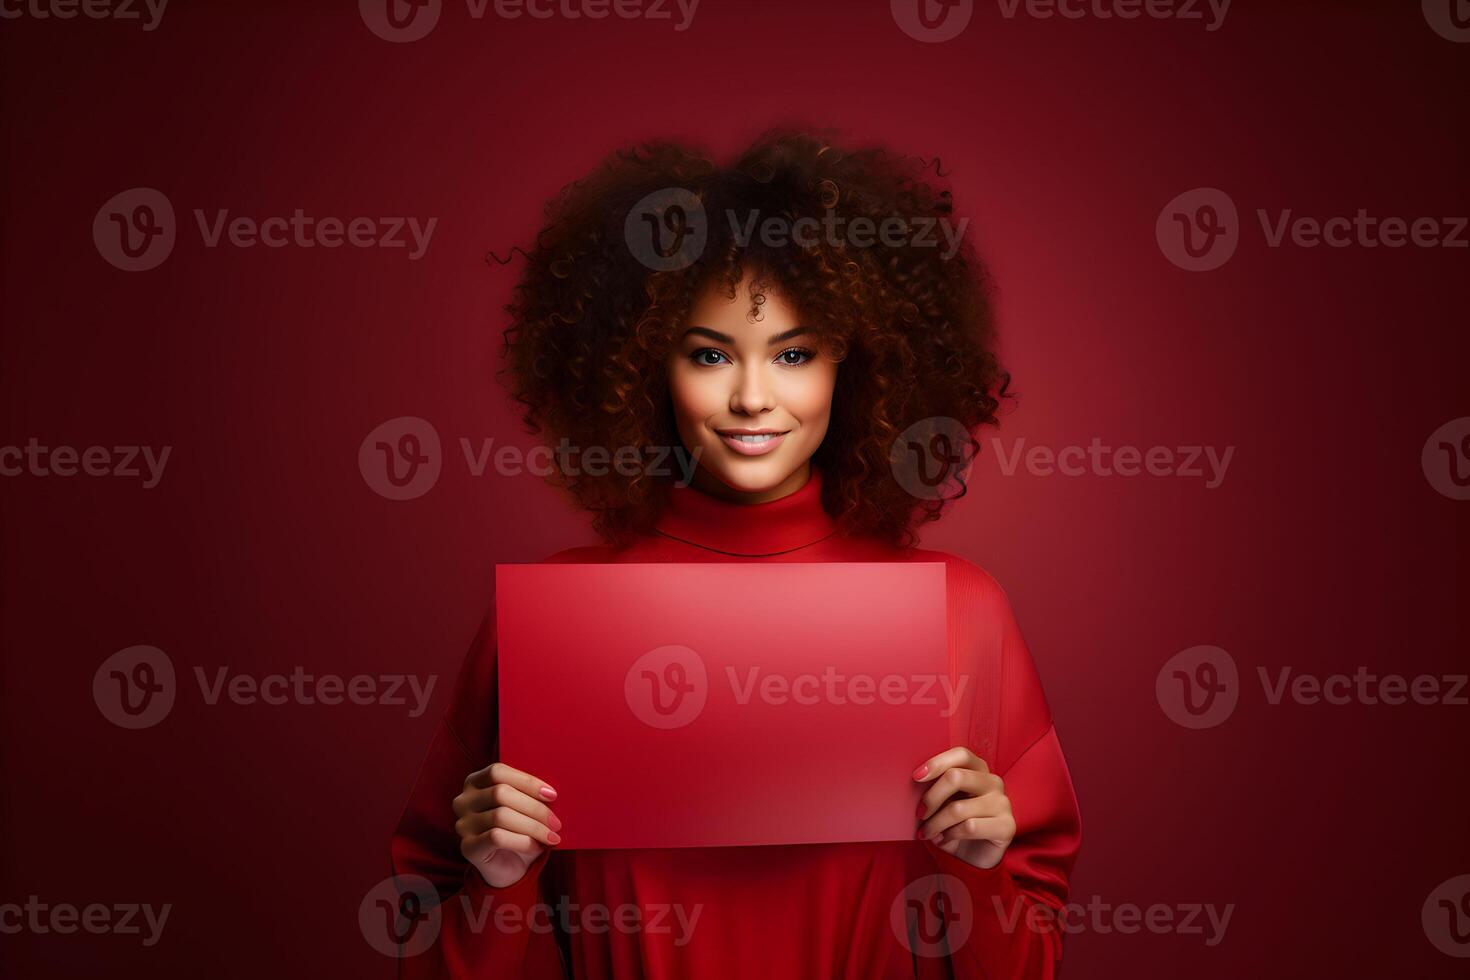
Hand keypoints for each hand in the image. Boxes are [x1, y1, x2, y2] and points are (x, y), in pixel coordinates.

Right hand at [453, 762, 560, 886]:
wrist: (509, 867)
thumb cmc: (519, 830)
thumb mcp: (523, 807)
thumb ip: (529, 793)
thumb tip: (550, 791)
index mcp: (474, 782)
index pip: (497, 772)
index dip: (527, 781)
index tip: (552, 795)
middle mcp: (463, 801)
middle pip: (500, 793)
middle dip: (534, 808)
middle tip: (556, 822)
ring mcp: (463, 824)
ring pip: (500, 816)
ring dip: (533, 827)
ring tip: (551, 836)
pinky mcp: (467, 847)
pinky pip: (497, 837)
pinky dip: (523, 841)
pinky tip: (537, 846)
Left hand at [914, 746, 1015, 869]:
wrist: (972, 857)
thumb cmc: (953, 823)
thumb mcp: (941, 803)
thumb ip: (934, 788)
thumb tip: (914, 780)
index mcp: (978, 769)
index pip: (961, 754)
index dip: (937, 763)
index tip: (916, 777)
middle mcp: (993, 782)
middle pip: (956, 777)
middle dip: (931, 797)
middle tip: (919, 813)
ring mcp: (1002, 803)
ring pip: (959, 808)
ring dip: (935, 823)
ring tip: (926, 833)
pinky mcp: (1007, 826)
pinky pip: (970, 827)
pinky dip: (950, 835)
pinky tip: (944, 840)